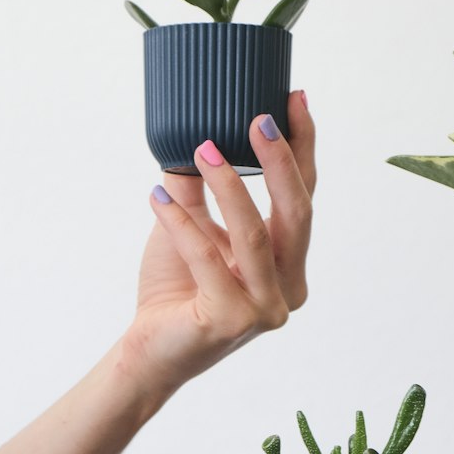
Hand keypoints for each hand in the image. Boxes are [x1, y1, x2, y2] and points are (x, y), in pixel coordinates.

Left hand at [121, 93, 315, 395]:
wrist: (148, 353)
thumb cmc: (176, 291)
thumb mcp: (194, 229)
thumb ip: (199, 190)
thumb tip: (197, 132)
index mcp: (290, 266)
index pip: (304, 199)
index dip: (303, 149)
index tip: (293, 100)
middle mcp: (289, 288)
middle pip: (297, 215)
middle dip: (279, 162)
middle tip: (259, 119)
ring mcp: (266, 309)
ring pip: (256, 236)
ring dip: (230, 187)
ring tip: (203, 149)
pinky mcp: (232, 321)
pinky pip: (208, 259)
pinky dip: (182, 222)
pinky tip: (157, 196)